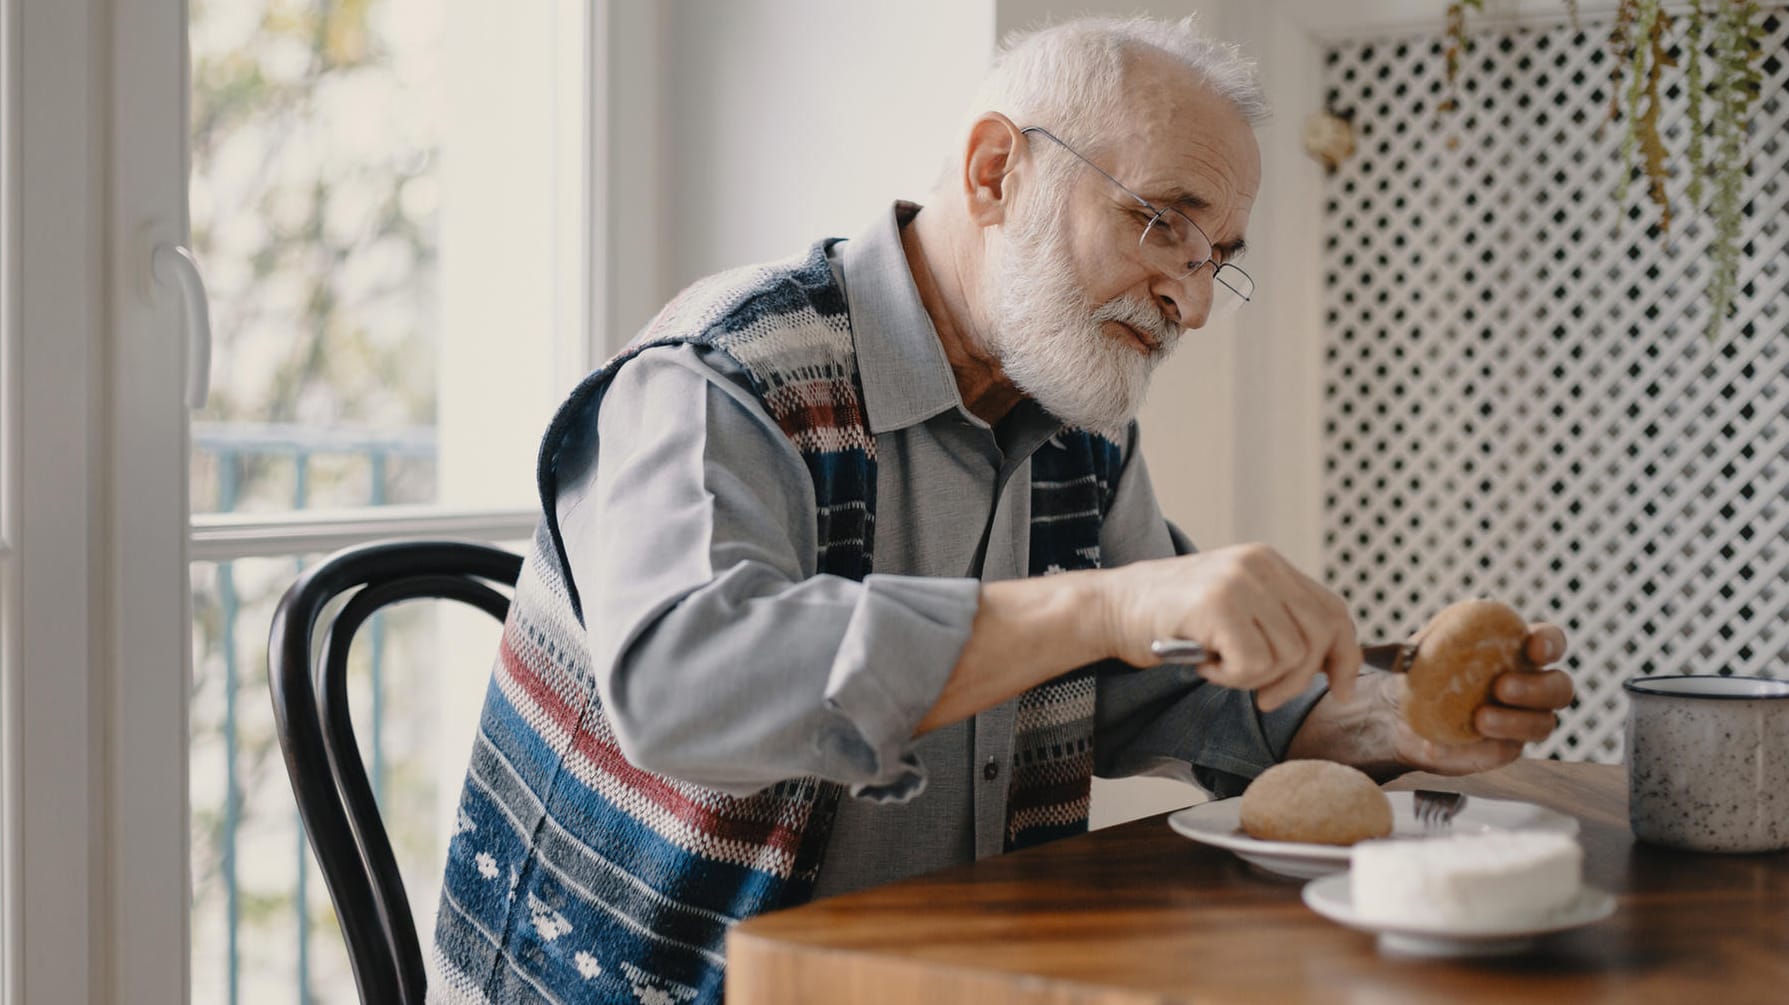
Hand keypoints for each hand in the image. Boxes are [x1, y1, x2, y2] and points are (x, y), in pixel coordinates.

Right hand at [1101, 543, 1360, 711]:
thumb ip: (1277, 620)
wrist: (1108, 608)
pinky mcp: (1219, 606)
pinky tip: (1203, 664)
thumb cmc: (1168, 619)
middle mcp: (1260, 564)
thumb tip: (1330, 663)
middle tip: (1263, 698)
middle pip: (1318, 638)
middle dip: (1297, 681)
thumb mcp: (1234, 607)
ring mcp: (1240, 582)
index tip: (1342, 691)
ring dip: (1252, 678)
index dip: (1345, 655)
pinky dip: (1230, 679)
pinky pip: (1254, 665)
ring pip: (1288, 657)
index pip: (1332, 610)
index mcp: (1268, 562)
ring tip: (1217, 664)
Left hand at [1390, 622, 1574, 774]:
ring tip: (1481, 718)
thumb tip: (1416, 647)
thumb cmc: (1418, 675)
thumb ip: (1429, 643)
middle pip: (1560, 688)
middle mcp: (1530, 685)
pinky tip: (1459, 740)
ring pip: (1543, 723)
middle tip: (1502, 687)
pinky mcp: (1506, 748)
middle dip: (1537, 687)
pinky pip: (1507, 750)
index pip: (1550, 642)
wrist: (1399, 719)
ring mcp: (1522, 720)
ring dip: (1517, 721)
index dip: (1550, 643)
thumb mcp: (1420, 652)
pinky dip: (1487, 746)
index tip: (1534, 647)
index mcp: (1516, 650)